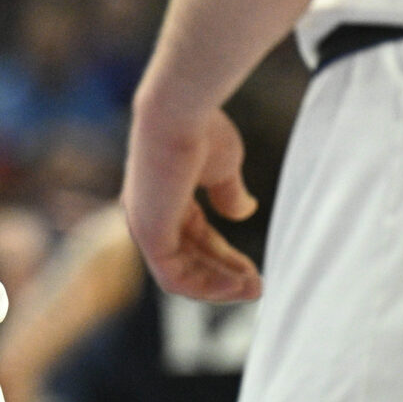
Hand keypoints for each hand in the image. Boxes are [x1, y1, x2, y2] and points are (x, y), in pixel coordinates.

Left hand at [122, 93, 261, 304]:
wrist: (180, 111)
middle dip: (224, 276)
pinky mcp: (149, 233)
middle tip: (257, 289)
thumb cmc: (200, 129)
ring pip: (181, 274)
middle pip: (189, 259)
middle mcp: (149, 215)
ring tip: (253, 290)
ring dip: (218, 287)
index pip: (194, 238)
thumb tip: (243, 212)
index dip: (224, 256)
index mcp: (164, 198)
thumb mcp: (223, 166)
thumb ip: (228, 192)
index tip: (253, 270)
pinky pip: (174, 277)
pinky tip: (235, 285)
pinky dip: (205, 287)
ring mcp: (145, 226)